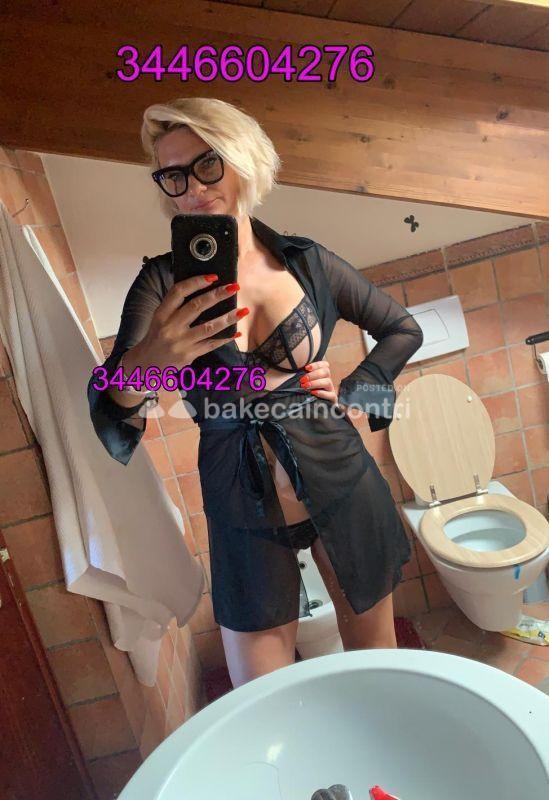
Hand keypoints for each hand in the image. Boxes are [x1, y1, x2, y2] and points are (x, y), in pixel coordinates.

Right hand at [125, 274, 242, 374]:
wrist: (147, 364)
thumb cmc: (158, 337)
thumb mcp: (160, 319)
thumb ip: (176, 306)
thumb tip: (203, 289)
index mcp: (161, 314)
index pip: (178, 292)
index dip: (196, 282)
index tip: (213, 277)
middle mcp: (170, 327)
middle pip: (196, 307)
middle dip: (217, 295)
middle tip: (234, 287)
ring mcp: (181, 342)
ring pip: (208, 327)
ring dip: (228, 318)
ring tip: (243, 310)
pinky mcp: (189, 355)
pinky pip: (211, 344)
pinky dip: (225, 338)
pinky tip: (237, 332)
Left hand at [300, 360, 339, 405]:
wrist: (310, 410)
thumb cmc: (304, 394)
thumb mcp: (303, 383)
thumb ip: (302, 377)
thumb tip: (296, 371)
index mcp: (322, 375)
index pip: (325, 365)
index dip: (316, 365)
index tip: (306, 368)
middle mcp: (327, 381)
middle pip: (326, 371)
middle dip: (313, 374)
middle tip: (303, 380)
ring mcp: (330, 390)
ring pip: (328, 382)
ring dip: (316, 383)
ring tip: (306, 386)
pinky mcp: (332, 399)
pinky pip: (331, 395)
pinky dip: (322, 393)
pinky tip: (314, 393)